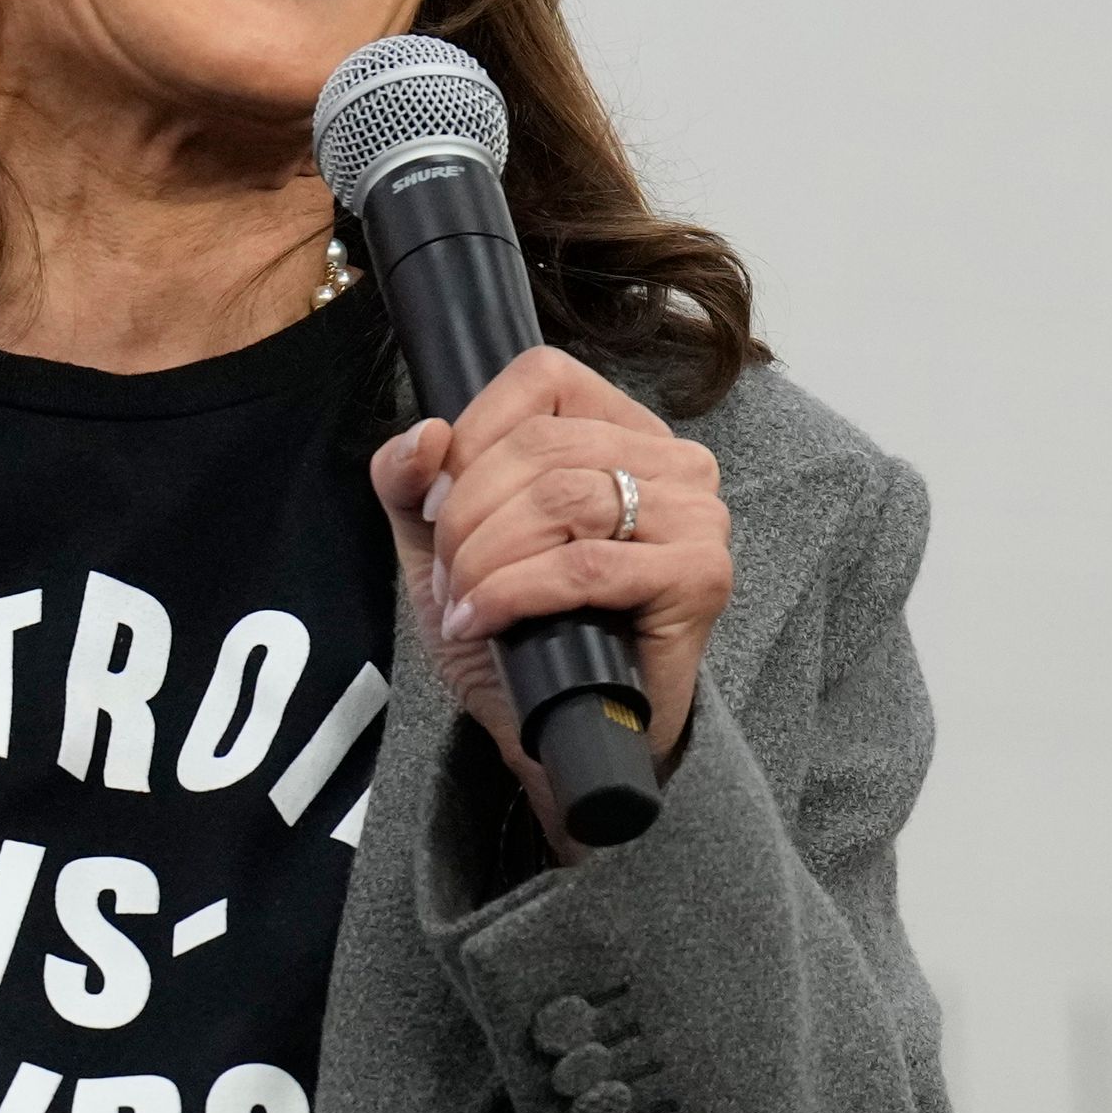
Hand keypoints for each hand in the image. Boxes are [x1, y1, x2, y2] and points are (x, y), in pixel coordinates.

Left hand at [369, 347, 732, 837]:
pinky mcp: (700, 575)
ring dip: (486, 558)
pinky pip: (584, 565)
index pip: (542, 379)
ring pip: (562, 499)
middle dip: (467, 516)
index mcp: (621, 431)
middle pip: (542, 444)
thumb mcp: (441, 546)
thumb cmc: (518, 633)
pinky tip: (484, 623)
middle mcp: (674, 462)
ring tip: (464, 605)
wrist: (561, 733)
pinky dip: (514, 593)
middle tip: (447, 578)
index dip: (472, 435)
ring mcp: (696, 516)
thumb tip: (425, 434)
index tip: (434, 508)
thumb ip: (411, 482)